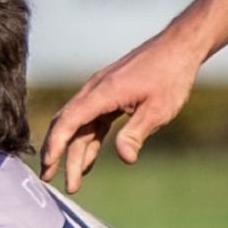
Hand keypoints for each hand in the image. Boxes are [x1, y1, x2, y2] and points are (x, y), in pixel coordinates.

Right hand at [40, 26, 203, 191]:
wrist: (178, 47)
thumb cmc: (170, 76)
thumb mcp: (158, 110)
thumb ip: (136, 133)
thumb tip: (124, 158)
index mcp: (102, 93)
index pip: (69, 120)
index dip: (56, 143)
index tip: (49, 165)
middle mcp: (94, 91)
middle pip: (67, 125)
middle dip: (57, 153)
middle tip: (52, 180)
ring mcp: (100, 92)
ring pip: (79, 124)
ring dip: (74, 151)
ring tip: (73, 179)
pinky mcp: (109, 95)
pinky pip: (92, 120)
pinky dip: (88, 140)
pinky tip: (89, 160)